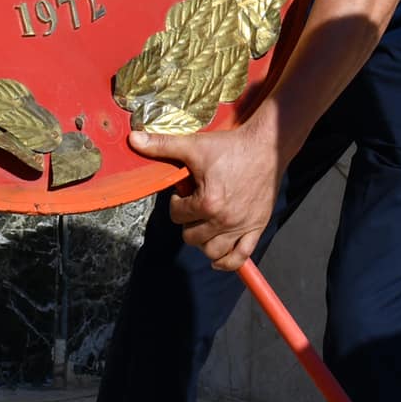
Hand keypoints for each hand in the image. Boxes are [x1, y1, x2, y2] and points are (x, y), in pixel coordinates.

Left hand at [131, 124, 281, 271]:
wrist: (267, 145)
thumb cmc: (232, 146)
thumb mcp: (194, 146)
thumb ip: (162, 146)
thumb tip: (133, 139)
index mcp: (207, 203)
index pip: (176, 215)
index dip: (177, 202)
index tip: (186, 190)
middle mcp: (224, 220)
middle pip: (191, 237)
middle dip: (188, 221)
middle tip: (196, 205)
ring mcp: (241, 226)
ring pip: (212, 251)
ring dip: (204, 241)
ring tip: (206, 223)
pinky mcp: (257, 227)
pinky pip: (240, 257)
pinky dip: (227, 262)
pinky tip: (218, 257)